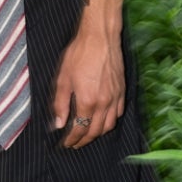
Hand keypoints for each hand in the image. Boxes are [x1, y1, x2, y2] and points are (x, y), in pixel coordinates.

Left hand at [52, 15, 124, 147]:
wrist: (100, 37)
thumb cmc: (79, 54)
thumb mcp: (63, 78)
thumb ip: (60, 103)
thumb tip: (58, 123)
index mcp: (87, 102)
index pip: (79, 129)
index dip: (71, 140)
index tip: (65, 143)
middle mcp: (104, 103)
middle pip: (94, 131)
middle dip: (83, 141)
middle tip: (74, 143)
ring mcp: (115, 98)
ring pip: (109, 125)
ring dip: (97, 133)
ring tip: (87, 135)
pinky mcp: (122, 91)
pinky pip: (119, 113)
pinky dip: (111, 121)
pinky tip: (104, 120)